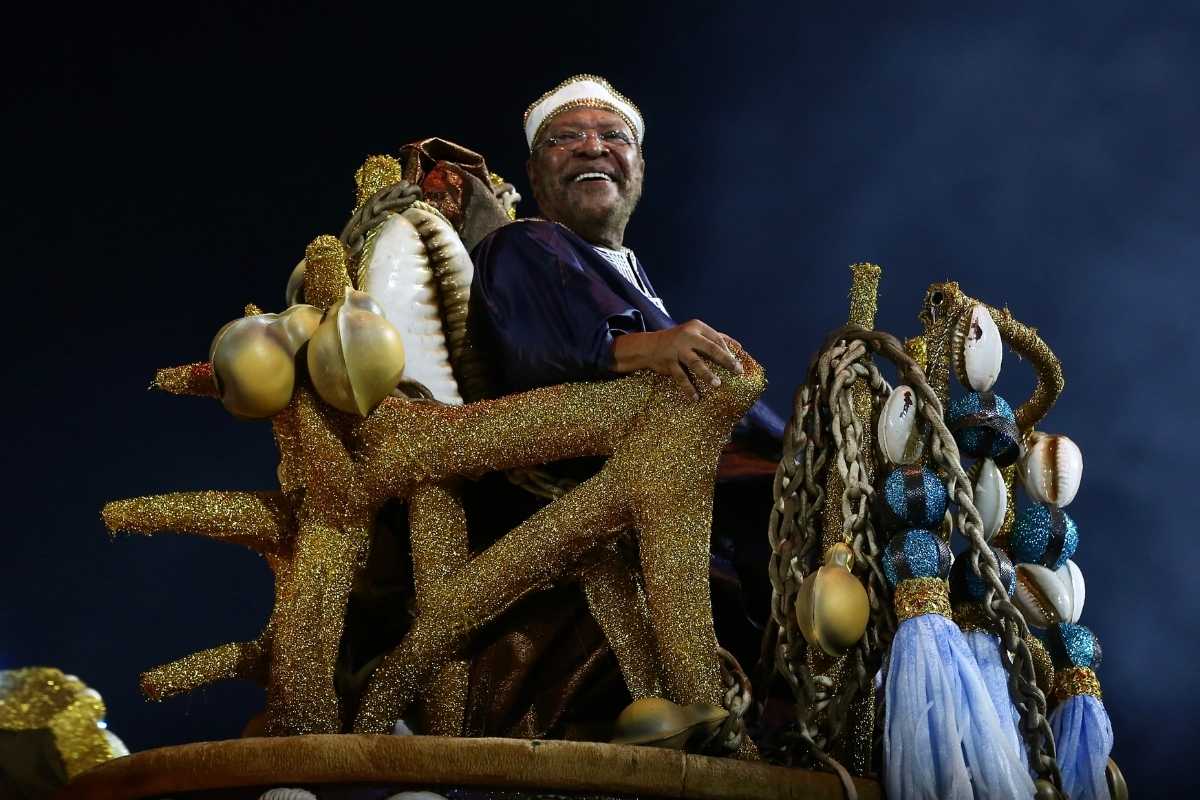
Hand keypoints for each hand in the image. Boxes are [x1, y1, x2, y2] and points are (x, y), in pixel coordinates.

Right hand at [611, 319, 743, 399]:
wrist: (649, 346)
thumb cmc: (678, 340)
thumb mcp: (694, 333)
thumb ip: (714, 337)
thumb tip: (738, 346)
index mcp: (696, 327)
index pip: (717, 338)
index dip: (728, 351)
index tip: (737, 364)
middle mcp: (688, 336)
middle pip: (710, 348)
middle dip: (726, 360)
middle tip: (737, 371)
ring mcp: (677, 349)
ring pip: (695, 363)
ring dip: (707, 374)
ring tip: (717, 384)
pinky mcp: (669, 362)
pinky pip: (681, 377)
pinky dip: (688, 388)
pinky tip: (696, 397)